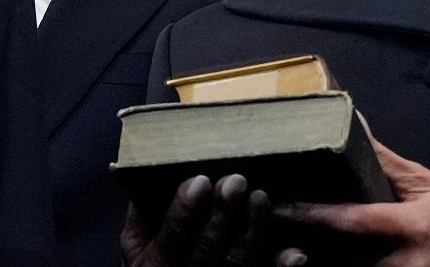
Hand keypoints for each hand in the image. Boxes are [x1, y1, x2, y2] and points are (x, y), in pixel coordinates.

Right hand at [120, 174, 301, 266]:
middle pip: (208, 249)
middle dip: (222, 215)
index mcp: (157, 262)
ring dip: (252, 231)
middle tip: (236, 181)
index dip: (184, 211)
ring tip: (260, 199)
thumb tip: (147, 172)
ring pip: (238, 263)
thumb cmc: (150, 261)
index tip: (200, 181)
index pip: (172, 238)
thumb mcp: (135, 243)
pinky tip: (294, 254)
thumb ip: (140, 214)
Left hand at [275, 139, 429, 266]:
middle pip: (350, 262)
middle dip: (315, 253)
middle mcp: (411, 259)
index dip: (318, 215)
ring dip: (328, 264)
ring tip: (291, 253)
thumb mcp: (428, 184)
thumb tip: (358, 127)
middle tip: (275, 238)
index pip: (357, 220)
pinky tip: (324, 260)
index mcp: (414, 223)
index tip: (284, 207)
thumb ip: (388, 162)